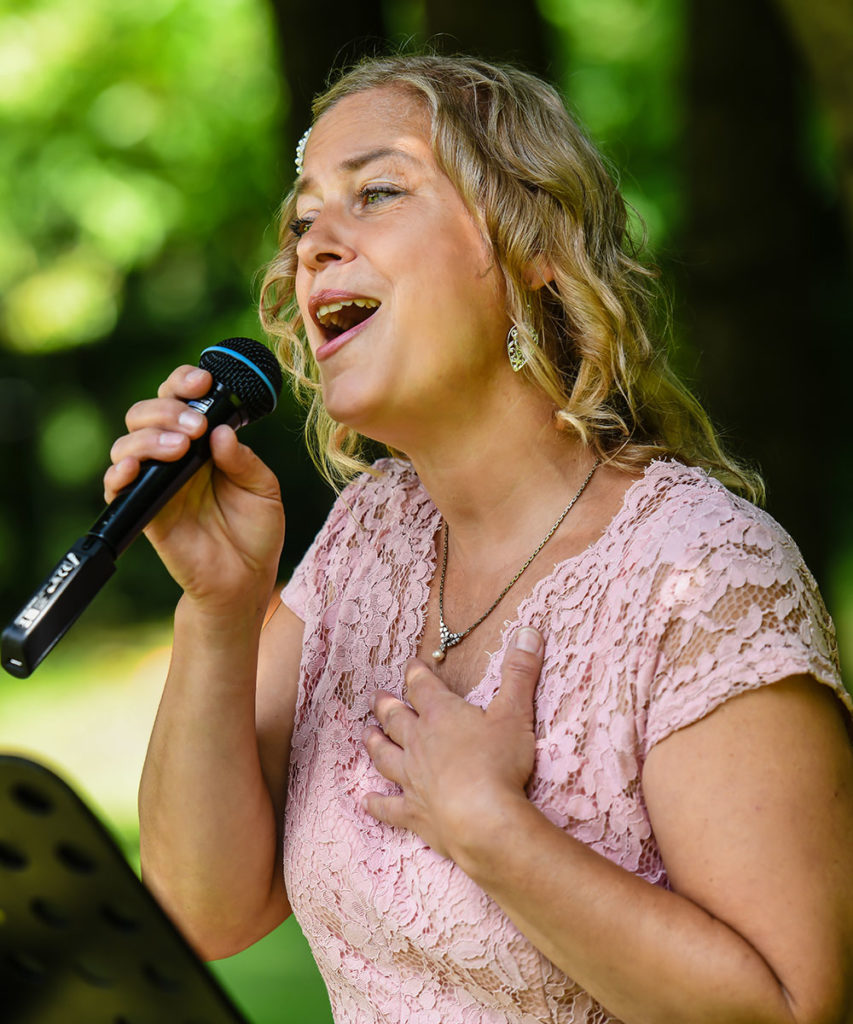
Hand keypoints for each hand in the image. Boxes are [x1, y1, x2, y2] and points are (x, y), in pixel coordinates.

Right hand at [103, 365, 284, 610]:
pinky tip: (134, 468)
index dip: (184, 382)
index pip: (182, 399)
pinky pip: (116, 486)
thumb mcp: (263, 489)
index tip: (203, 381)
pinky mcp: (145, 511)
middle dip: (167, 408)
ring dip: (149, 436)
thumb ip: (243, 460)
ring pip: (128, 443)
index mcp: (204, 444)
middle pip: (147, 413)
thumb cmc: (256, 531)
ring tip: (179, 446)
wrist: (246, 578)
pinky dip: (119, 473)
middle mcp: (176, 457)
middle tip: (195, 424)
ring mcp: (157, 483)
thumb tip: (221, 432)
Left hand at [362, 627, 544, 859]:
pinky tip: (366, 801)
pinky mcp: (413, 813)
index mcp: (441, 716)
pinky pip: (389, 807)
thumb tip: (527, 631)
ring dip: (375, 745)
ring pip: (385, 757)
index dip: (416, 675)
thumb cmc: (499, 764)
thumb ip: (520, 672)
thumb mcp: (515, 712)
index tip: (410, 666)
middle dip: (387, 706)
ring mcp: (412, 779)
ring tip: (366, 735)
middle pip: (396, 719)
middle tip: (376, 697)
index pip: (423, 688)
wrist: (484, 820)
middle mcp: (419, 743)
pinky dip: (376, 804)